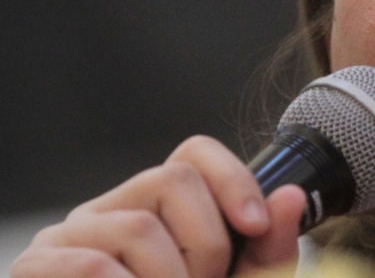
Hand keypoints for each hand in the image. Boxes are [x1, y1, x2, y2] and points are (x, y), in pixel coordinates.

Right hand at [12, 136, 305, 277]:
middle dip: (206, 242)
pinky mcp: (37, 267)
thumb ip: (269, 250)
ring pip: (136, 226)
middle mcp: (112, 209)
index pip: (193, 155)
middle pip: (171, 179)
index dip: (233, 179)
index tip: (257, 225)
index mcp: (158, 209)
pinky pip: (92, 263)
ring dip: (171, 277)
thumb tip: (291, 195)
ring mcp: (69, 236)